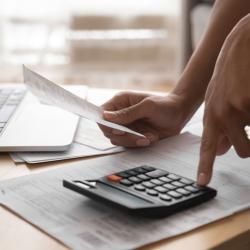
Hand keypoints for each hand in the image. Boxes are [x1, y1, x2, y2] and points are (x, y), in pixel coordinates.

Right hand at [100, 91, 191, 146]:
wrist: (179, 115)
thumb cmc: (164, 105)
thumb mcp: (147, 106)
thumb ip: (127, 113)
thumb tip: (106, 116)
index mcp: (120, 102)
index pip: (102, 114)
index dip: (106, 124)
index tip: (118, 131)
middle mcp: (120, 115)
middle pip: (108, 130)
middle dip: (123, 136)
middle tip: (137, 136)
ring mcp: (126, 126)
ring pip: (117, 140)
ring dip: (132, 141)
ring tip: (147, 137)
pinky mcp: (132, 135)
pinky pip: (128, 144)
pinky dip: (138, 144)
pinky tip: (150, 138)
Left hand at [197, 17, 249, 185]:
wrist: (241, 44)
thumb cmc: (231, 76)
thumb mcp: (218, 100)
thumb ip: (218, 126)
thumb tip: (220, 151)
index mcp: (212, 116)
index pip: (207, 146)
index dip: (205, 166)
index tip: (201, 183)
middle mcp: (221, 114)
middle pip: (243, 151)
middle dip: (249, 142)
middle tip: (246, 116)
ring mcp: (238, 107)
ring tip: (247, 99)